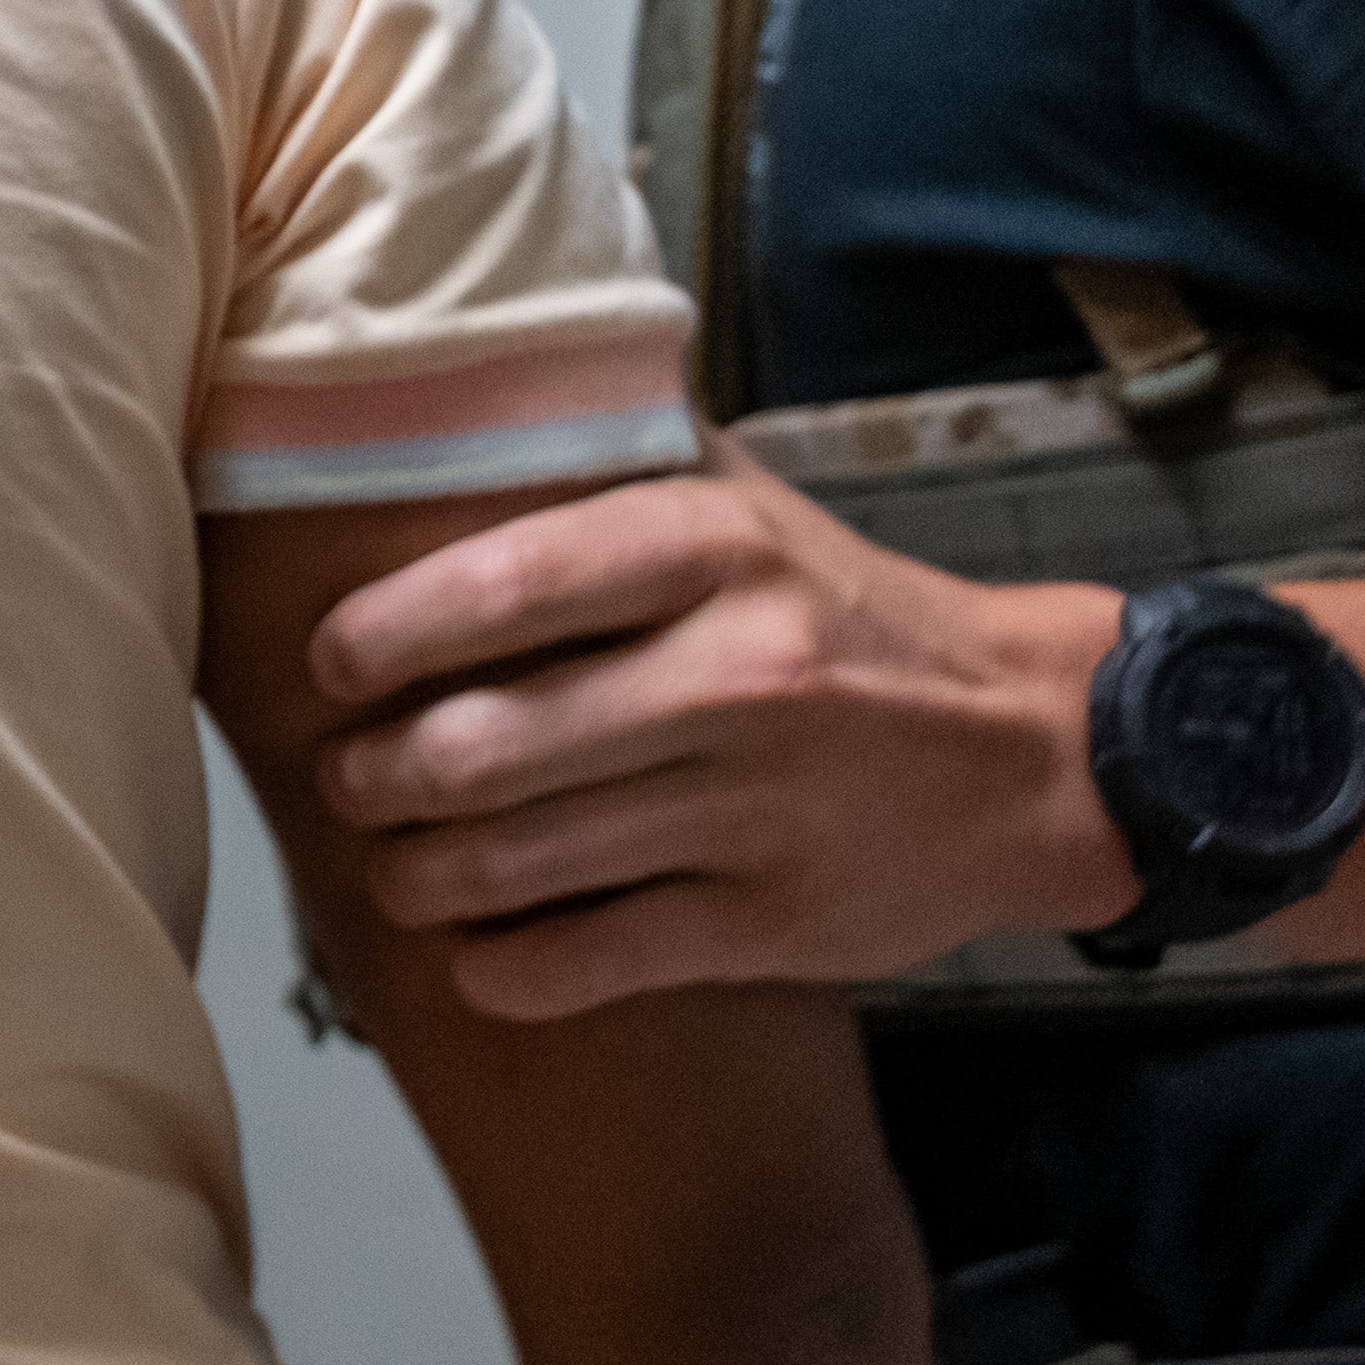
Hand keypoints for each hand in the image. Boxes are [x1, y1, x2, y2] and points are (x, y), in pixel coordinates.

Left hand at [302, 451, 1125, 1019]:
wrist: (1036, 750)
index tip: (329, 663)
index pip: (502, 586)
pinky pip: (584, 962)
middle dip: (373, 777)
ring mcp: (752, 811)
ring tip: (393, 867)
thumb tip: (448, 393)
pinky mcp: (769, 926)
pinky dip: (498, 971)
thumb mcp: (752, 507)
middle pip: (477, 748)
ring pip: (509, 867)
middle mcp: (734, 677)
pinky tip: (472, 952)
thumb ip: (615, 459)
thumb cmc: (849, 619)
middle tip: (349, 779)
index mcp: (715, 553)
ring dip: (412, 878)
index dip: (382, 633)